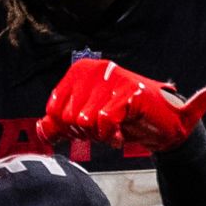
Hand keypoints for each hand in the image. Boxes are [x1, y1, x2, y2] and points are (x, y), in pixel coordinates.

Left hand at [36, 59, 205, 152]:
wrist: (164, 125)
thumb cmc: (124, 119)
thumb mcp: (87, 121)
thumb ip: (61, 124)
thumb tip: (42, 128)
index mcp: (80, 71)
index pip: (53, 109)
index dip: (68, 128)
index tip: (87, 129)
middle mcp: (95, 69)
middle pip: (67, 117)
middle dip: (84, 133)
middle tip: (103, 130)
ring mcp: (113, 79)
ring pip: (84, 120)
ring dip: (99, 136)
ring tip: (113, 131)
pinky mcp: (130, 93)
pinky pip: (104, 122)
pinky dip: (110, 136)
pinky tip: (119, 135)